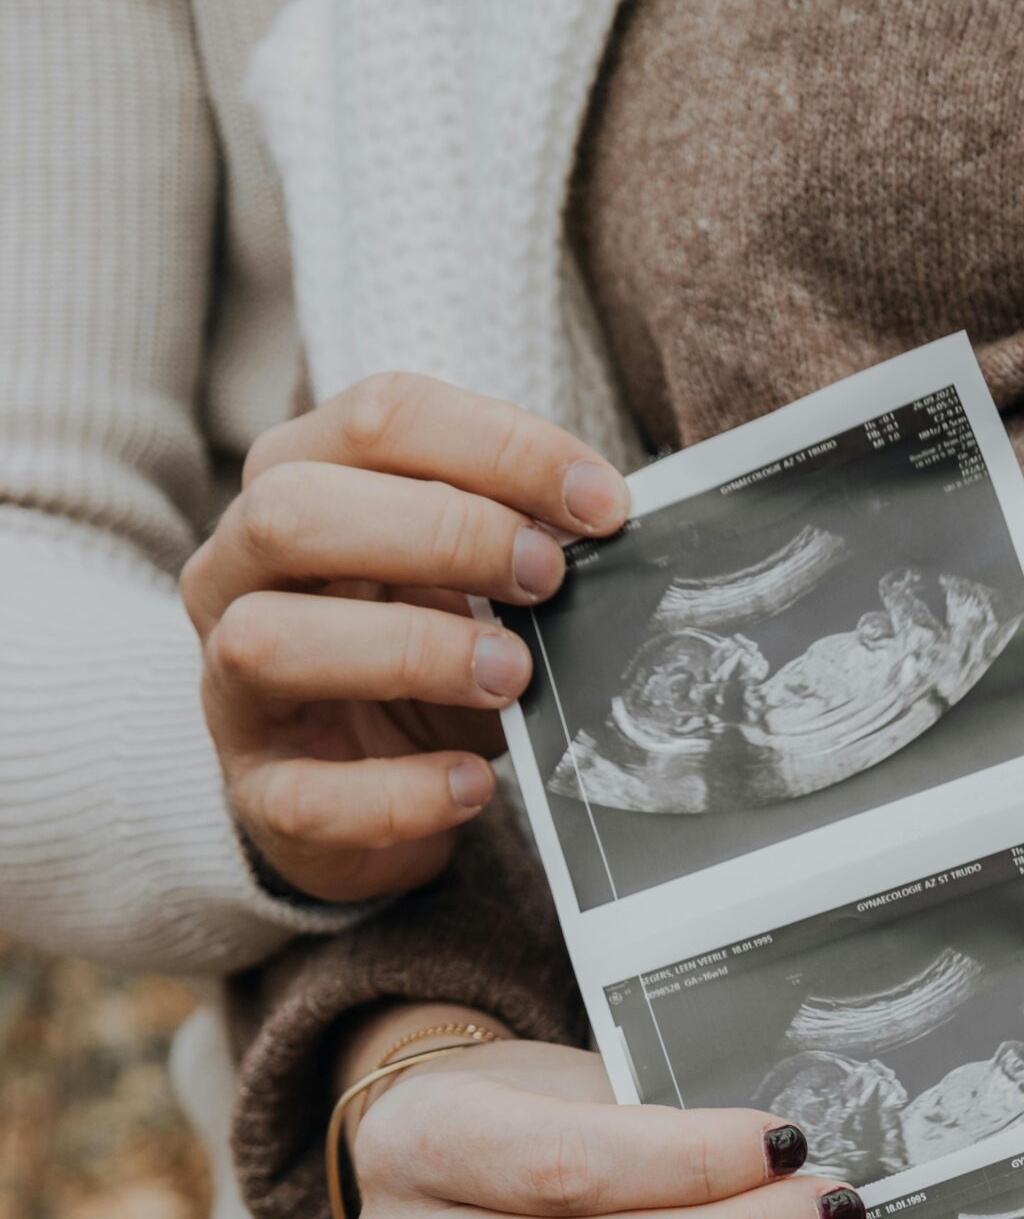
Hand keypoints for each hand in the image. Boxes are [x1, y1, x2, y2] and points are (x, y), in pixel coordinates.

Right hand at [181, 373, 628, 901]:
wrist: (359, 797)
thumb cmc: (418, 666)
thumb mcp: (463, 585)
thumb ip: (510, 545)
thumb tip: (600, 527)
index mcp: (294, 487)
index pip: (377, 421)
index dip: (498, 447)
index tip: (599, 504)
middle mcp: (235, 573)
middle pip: (293, 509)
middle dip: (441, 533)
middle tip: (545, 579)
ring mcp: (230, 687)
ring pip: (269, 641)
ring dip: (410, 651)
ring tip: (511, 677)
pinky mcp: (256, 793)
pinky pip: (305, 797)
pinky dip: (399, 793)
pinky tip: (472, 784)